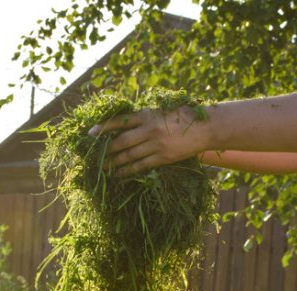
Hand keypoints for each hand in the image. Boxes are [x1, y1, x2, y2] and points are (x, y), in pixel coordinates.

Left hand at [89, 106, 209, 175]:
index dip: (103, 127)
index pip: (120, 121)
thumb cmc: (184, 115)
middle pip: (122, 142)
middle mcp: (150, 129)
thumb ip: (145, 116)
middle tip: (95, 157)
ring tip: (104, 168)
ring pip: (129, 156)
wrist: (206, 127)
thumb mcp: (163, 109)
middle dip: (107, 150)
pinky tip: (119, 175)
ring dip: (114, 163)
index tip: (90, 133)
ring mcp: (156, 144)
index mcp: (148, 114)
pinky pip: (141, 166)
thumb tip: (124, 123)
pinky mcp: (163, 157)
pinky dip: (128, 171)